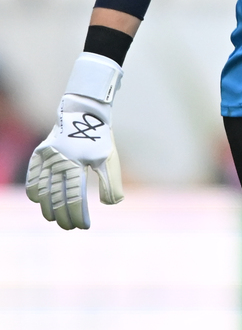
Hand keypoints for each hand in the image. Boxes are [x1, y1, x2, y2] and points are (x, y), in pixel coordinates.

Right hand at [26, 53, 123, 228]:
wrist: (84, 110)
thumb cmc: (99, 137)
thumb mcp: (110, 158)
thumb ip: (111, 183)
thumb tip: (110, 205)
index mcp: (77, 164)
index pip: (74, 199)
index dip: (78, 215)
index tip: (84, 226)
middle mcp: (59, 161)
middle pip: (57, 199)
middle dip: (64, 217)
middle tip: (71, 227)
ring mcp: (48, 157)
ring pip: (42, 191)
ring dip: (48, 208)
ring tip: (55, 218)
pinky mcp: (41, 152)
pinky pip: (32, 176)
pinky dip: (34, 190)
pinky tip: (39, 200)